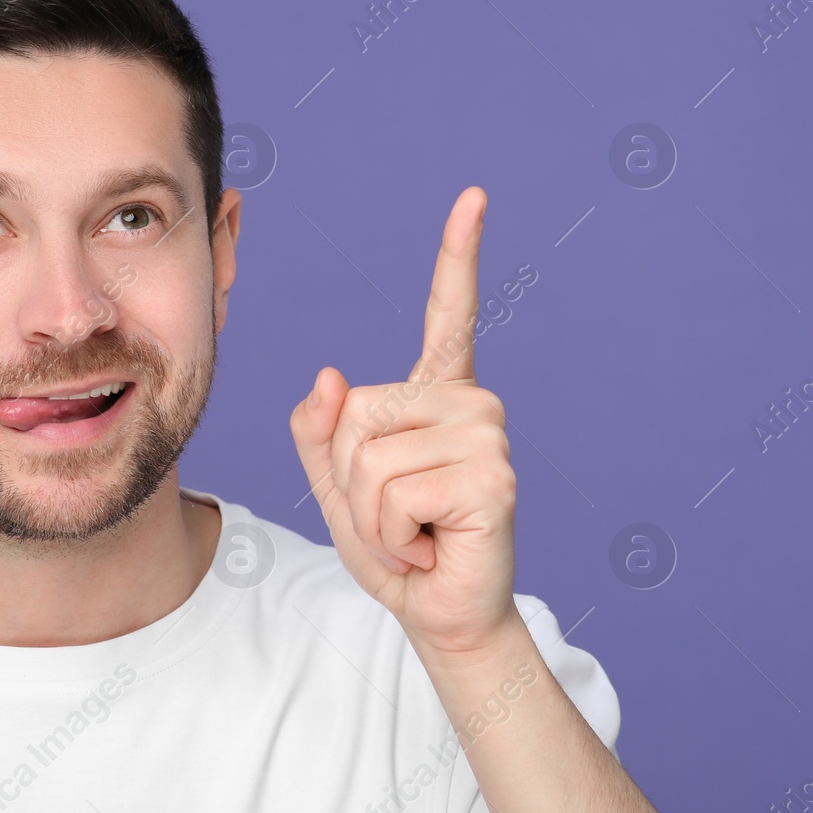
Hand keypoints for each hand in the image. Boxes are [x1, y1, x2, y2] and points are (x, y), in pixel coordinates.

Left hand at [289, 186, 517, 655]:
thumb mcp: (337, 487)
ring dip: (372, 514)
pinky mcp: (491, 478)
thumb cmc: (396, 548)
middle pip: (358, 415)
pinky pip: (393, 492)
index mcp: (439, 395)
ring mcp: (487, 437)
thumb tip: (330, 374)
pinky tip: (431, 544)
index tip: (474, 197)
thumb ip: (320, 433)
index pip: (450, 313)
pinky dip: (391, 533)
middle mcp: (472, 405)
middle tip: (399, 515)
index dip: (458, 255)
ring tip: (417, 530)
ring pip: (370, 457)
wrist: (440, 614)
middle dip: (352, 481)